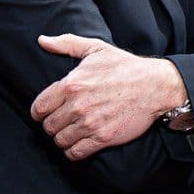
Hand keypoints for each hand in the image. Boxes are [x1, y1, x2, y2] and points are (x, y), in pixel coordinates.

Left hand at [30, 34, 182, 159]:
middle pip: (48, 127)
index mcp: (71, 85)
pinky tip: (79, 144)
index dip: (40, 112)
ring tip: (71, 132)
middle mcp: (77, 106)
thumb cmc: (125, 66)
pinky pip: (76, 153)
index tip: (47, 112)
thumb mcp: (96, 48)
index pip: (39, 107)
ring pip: (60, 141)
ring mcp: (90, 124)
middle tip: (62, 122)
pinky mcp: (103, 138)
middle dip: (52, 125)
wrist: (155, 86)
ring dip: (63, 138)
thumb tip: (42, 40)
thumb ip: (66, 44)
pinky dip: (73, 151)